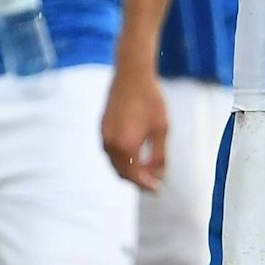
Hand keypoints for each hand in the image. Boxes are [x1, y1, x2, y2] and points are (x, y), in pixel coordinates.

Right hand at [101, 65, 169, 189]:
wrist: (131, 76)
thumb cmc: (150, 101)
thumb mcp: (161, 130)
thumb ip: (159, 156)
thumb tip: (159, 174)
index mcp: (126, 146)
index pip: (135, 177)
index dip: (147, 185)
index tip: (158, 188)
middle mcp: (111, 145)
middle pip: (123, 173)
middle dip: (138, 180)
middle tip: (153, 182)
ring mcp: (104, 136)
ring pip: (115, 164)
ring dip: (129, 170)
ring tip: (146, 169)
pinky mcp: (102, 128)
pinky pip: (110, 152)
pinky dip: (122, 159)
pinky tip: (135, 154)